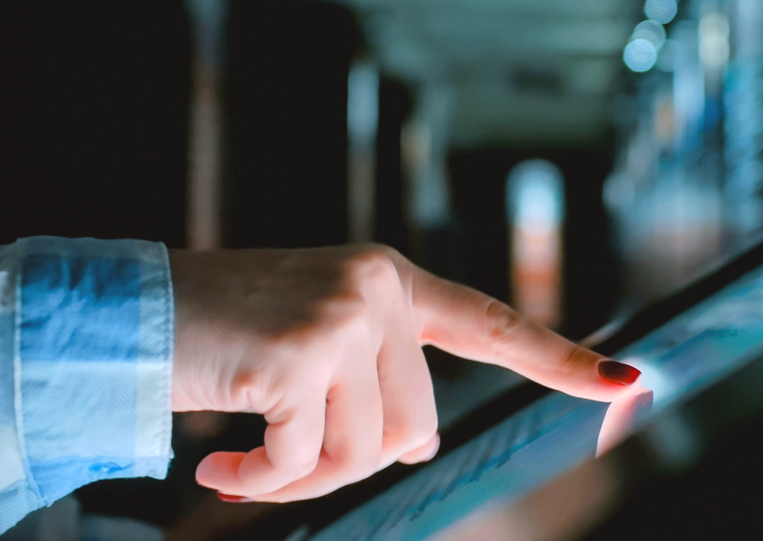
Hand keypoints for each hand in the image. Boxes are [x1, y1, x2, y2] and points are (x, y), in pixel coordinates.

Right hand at [169, 245, 640, 502]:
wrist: (135, 308)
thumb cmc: (229, 331)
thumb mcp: (318, 345)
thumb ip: (378, 382)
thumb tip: (418, 447)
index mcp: (391, 281)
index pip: (490, 322)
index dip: (559, 357)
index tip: (628, 380)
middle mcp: (378, 287)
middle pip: (414, 425)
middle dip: (351, 460)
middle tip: (282, 458)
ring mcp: (344, 316)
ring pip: (365, 452)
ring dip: (301, 478)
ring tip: (245, 460)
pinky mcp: (301, 353)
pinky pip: (306, 463)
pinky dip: (263, 481)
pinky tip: (216, 462)